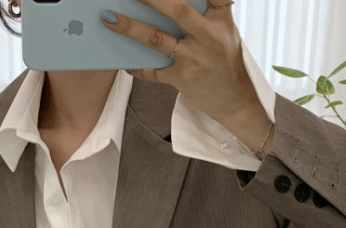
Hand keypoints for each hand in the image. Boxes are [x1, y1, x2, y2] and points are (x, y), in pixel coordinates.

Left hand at [100, 0, 258, 123]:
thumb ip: (210, 8)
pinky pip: (154, 72)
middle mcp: (206, 37)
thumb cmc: (227, 60)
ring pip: (157, 39)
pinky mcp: (181, 79)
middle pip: (176, 10)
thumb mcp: (226, 28)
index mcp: (218, 21)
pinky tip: (126, 63)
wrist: (235, 100)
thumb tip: (179, 3)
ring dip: (130, 28)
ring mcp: (192, 59)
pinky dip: (139, 68)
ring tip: (110, 19)